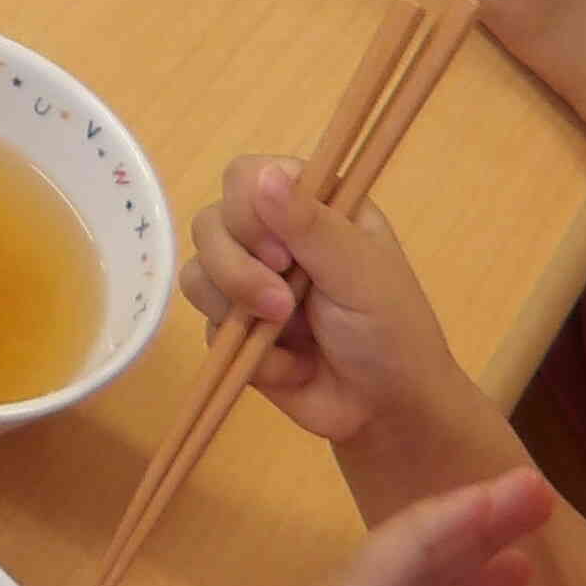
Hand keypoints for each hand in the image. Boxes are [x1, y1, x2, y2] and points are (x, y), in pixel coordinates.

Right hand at [178, 161, 467, 447]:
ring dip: (236, 306)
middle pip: (210, 223)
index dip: (247, 211)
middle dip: (238, 268)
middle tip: (283, 302)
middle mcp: (273, 237)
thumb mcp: (359, 273)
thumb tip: (263, 174)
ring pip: (197, 272)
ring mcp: (248, 282)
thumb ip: (310, 224)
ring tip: (284, 331)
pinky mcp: (232, 329)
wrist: (385, 411)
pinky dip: (245, 348)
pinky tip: (288, 363)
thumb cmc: (389, 331)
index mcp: (310, 206)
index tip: (281, 251)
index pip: (244, 177)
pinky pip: (204, 324)